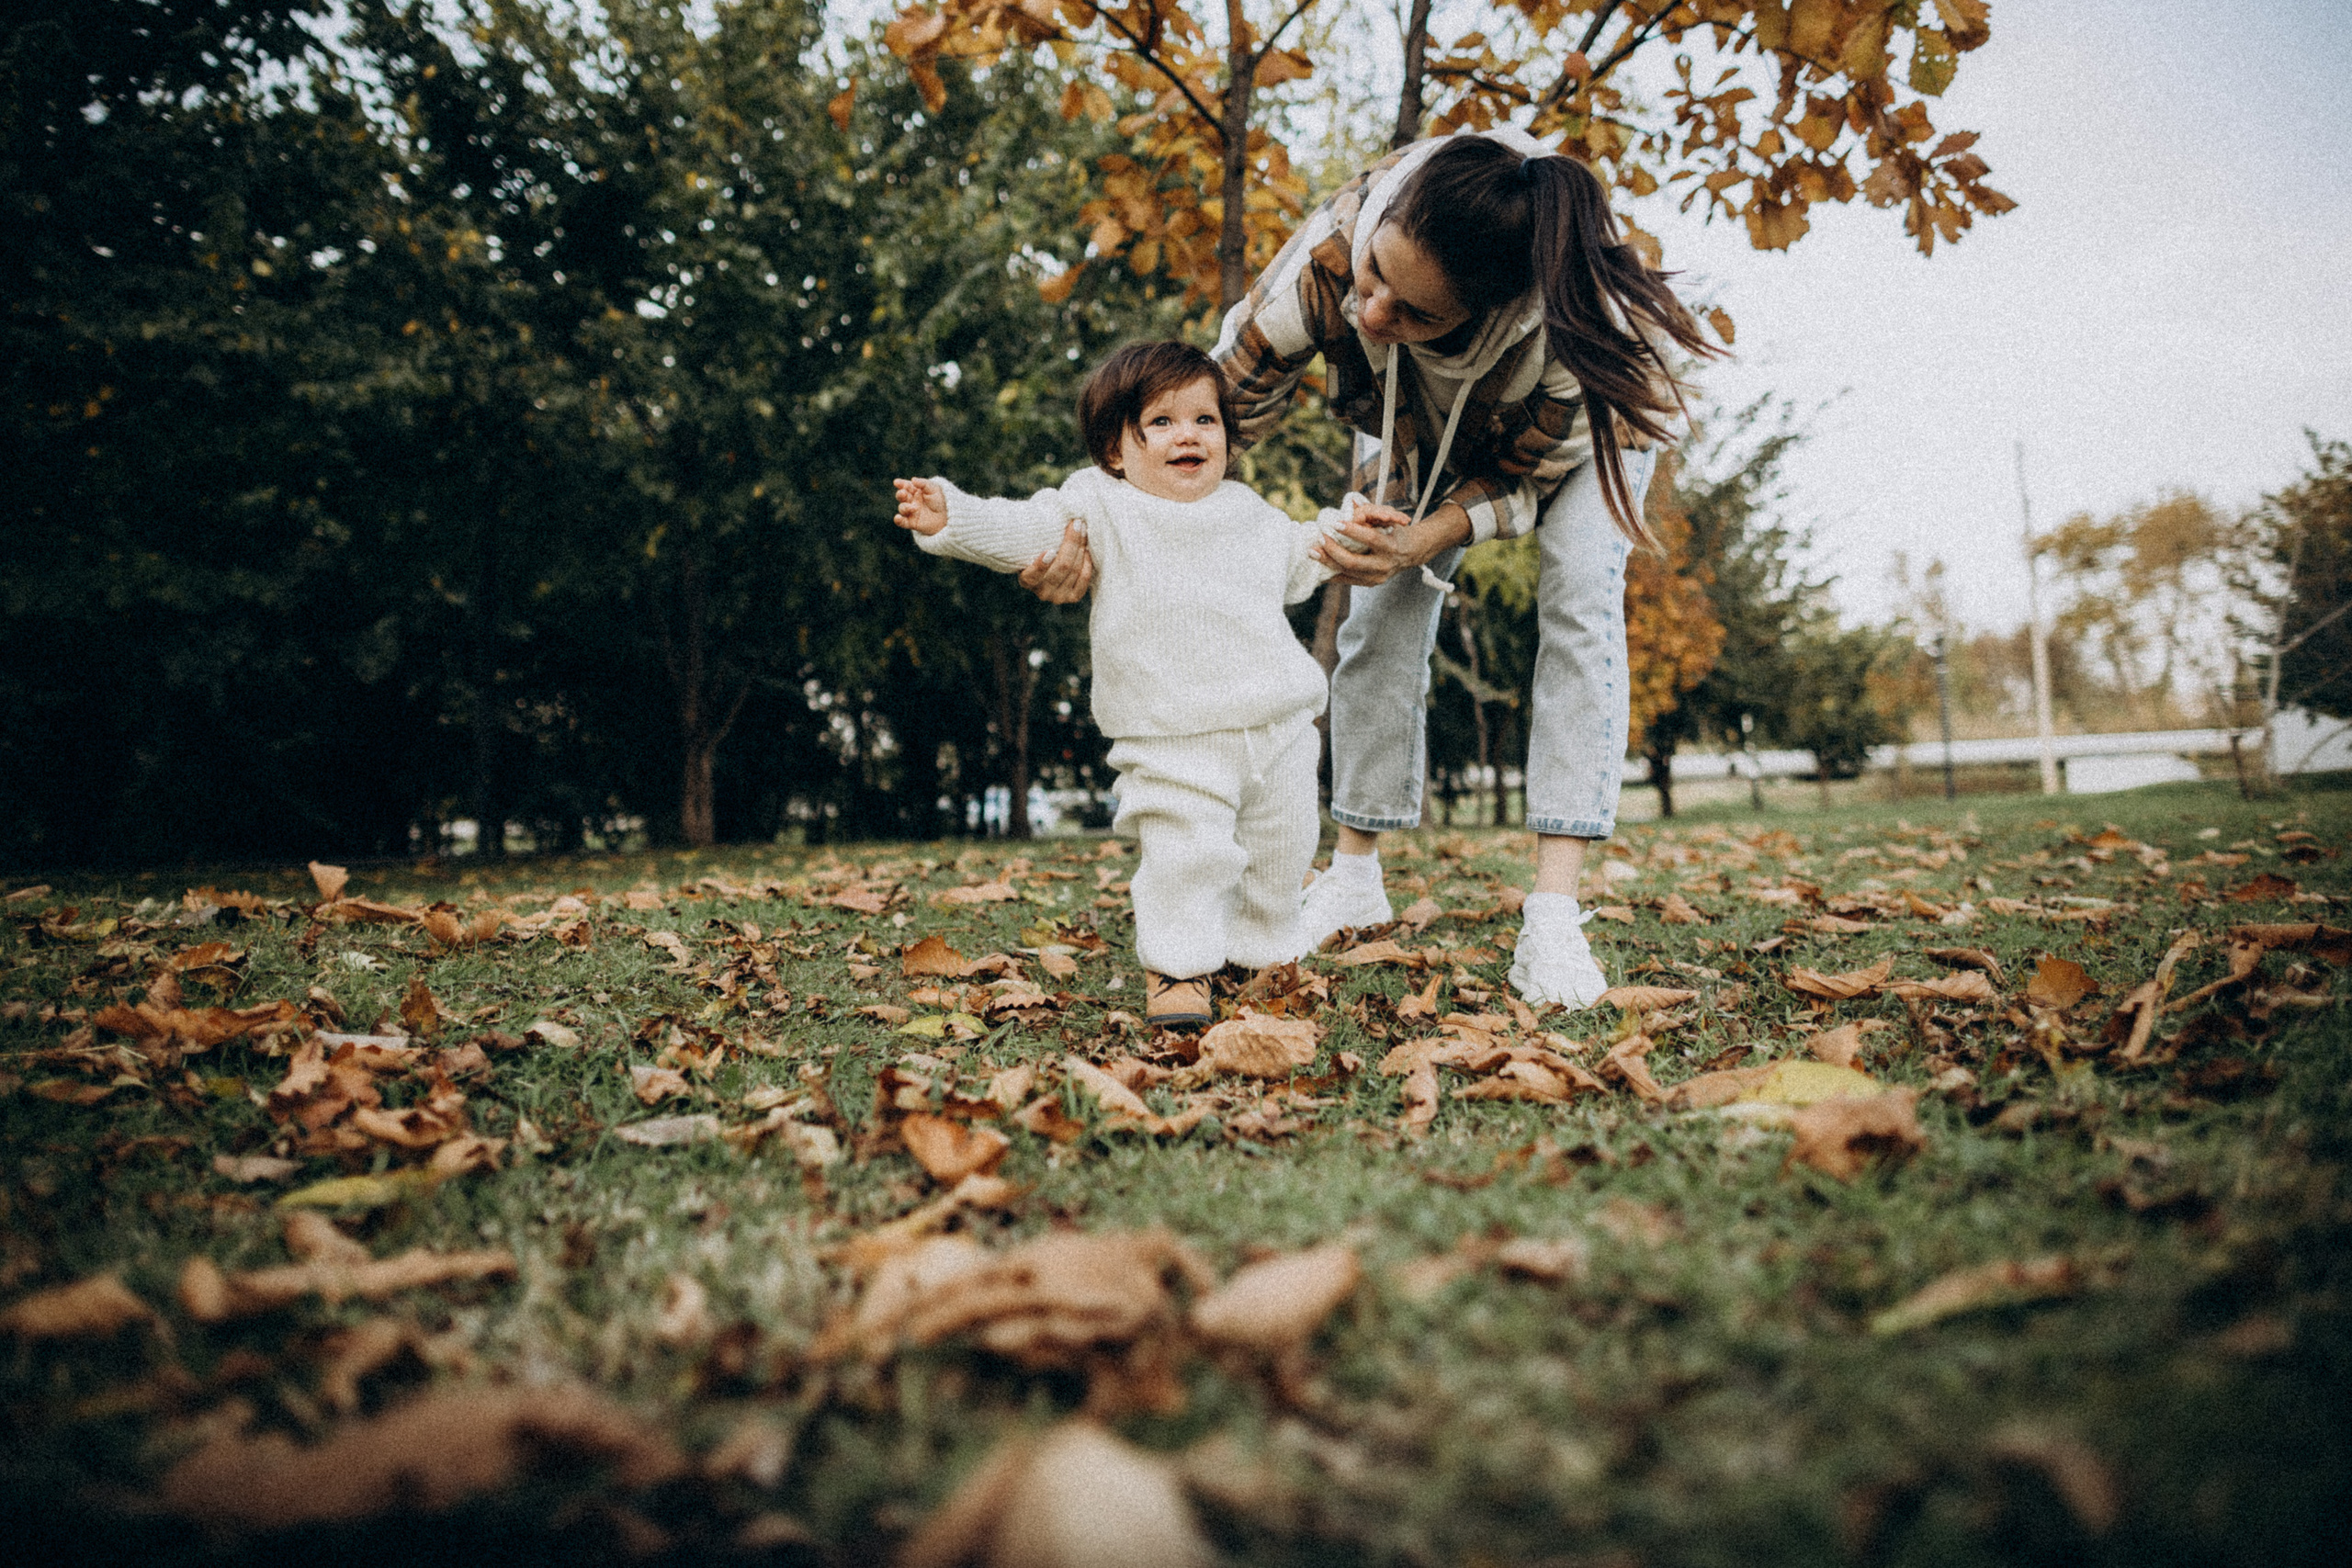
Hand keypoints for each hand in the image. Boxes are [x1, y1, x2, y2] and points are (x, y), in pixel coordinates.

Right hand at [892, 477, 945, 536]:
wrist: (947, 517)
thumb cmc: (941, 501)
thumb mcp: (934, 489)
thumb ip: (924, 484)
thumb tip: (913, 480)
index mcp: (916, 491)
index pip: (906, 486)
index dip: (900, 484)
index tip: (897, 482)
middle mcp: (912, 501)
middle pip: (901, 496)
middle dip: (900, 494)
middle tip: (903, 493)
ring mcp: (911, 512)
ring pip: (902, 508)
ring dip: (905, 507)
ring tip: (914, 508)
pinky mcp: (912, 522)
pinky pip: (902, 522)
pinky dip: (898, 520)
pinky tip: (898, 517)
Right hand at [1017, 518, 1093, 603]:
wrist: (1048, 563)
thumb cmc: (1038, 546)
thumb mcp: (1033, 541)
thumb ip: (1038, 533)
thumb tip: (1055, 510)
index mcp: (1026, 580)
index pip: (1033, 575)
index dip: (1042, 565)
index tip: (1049, 550)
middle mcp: (1041, 592)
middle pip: (1062, 567)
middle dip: (1071, 543)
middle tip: (1077, 524)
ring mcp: (1058, 597)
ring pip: (1074, 570)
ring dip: (1081, 547)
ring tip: (1083, 530)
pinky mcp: (1072, 597)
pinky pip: (1083, 579)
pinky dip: (1087, 563)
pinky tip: (1086, 549)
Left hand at [1312, 501, 1467, 587]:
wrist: (1411, 553)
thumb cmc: (1395, 531)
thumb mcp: (1389, 518)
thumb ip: (1371, 510)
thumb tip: (1350, 502)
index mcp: (1391, 546)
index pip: (1370, 538)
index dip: (1352, 531)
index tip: (1335, 523)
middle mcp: (1384, 565)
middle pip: (1353, 561)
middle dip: (1333, 550)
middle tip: (1320, 537)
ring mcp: (1376, 578)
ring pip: (1346, 572)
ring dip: (1327, 561)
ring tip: (1312, 551)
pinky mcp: (1369, 584)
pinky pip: (1346, 580)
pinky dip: (1331, 572)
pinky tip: (1319, 565)